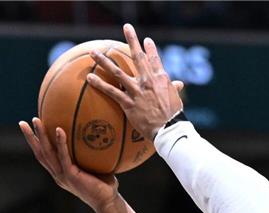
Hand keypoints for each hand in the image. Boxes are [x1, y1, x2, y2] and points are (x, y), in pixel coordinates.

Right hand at [19, 117, 118, 210]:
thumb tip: (97, 135)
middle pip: (40, 154)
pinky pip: (64, 156)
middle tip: (22, 123)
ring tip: (36, 120)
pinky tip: (59, 129)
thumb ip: (91, 155)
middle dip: (30, 138)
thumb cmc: (105, 186)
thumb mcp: (95, 168)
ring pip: (47, 153)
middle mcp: (58, 175)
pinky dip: (60, 142)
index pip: (44, 157)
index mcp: (61, 173)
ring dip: (40, 136)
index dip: (36, 144)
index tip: (30, 131)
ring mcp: (63, 176)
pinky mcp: (70, 176)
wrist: (108, 202)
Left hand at [87, 24, 182, 141]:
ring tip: (93, 53)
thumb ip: (174, 89)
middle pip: (137, 57)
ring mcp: (137, 91)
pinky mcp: (128, 103)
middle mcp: (148, 81)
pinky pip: (111, 91)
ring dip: (104, 61)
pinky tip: (90, 78)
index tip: (146, 40)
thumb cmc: (174, 115)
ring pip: (117, 72)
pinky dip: (100, 84)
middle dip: (132, 40)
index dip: (150, 49)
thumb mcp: (176, 99)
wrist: (168, 129)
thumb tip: (179, 84)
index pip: (155, 60)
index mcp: (161, 79)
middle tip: (126, 28)